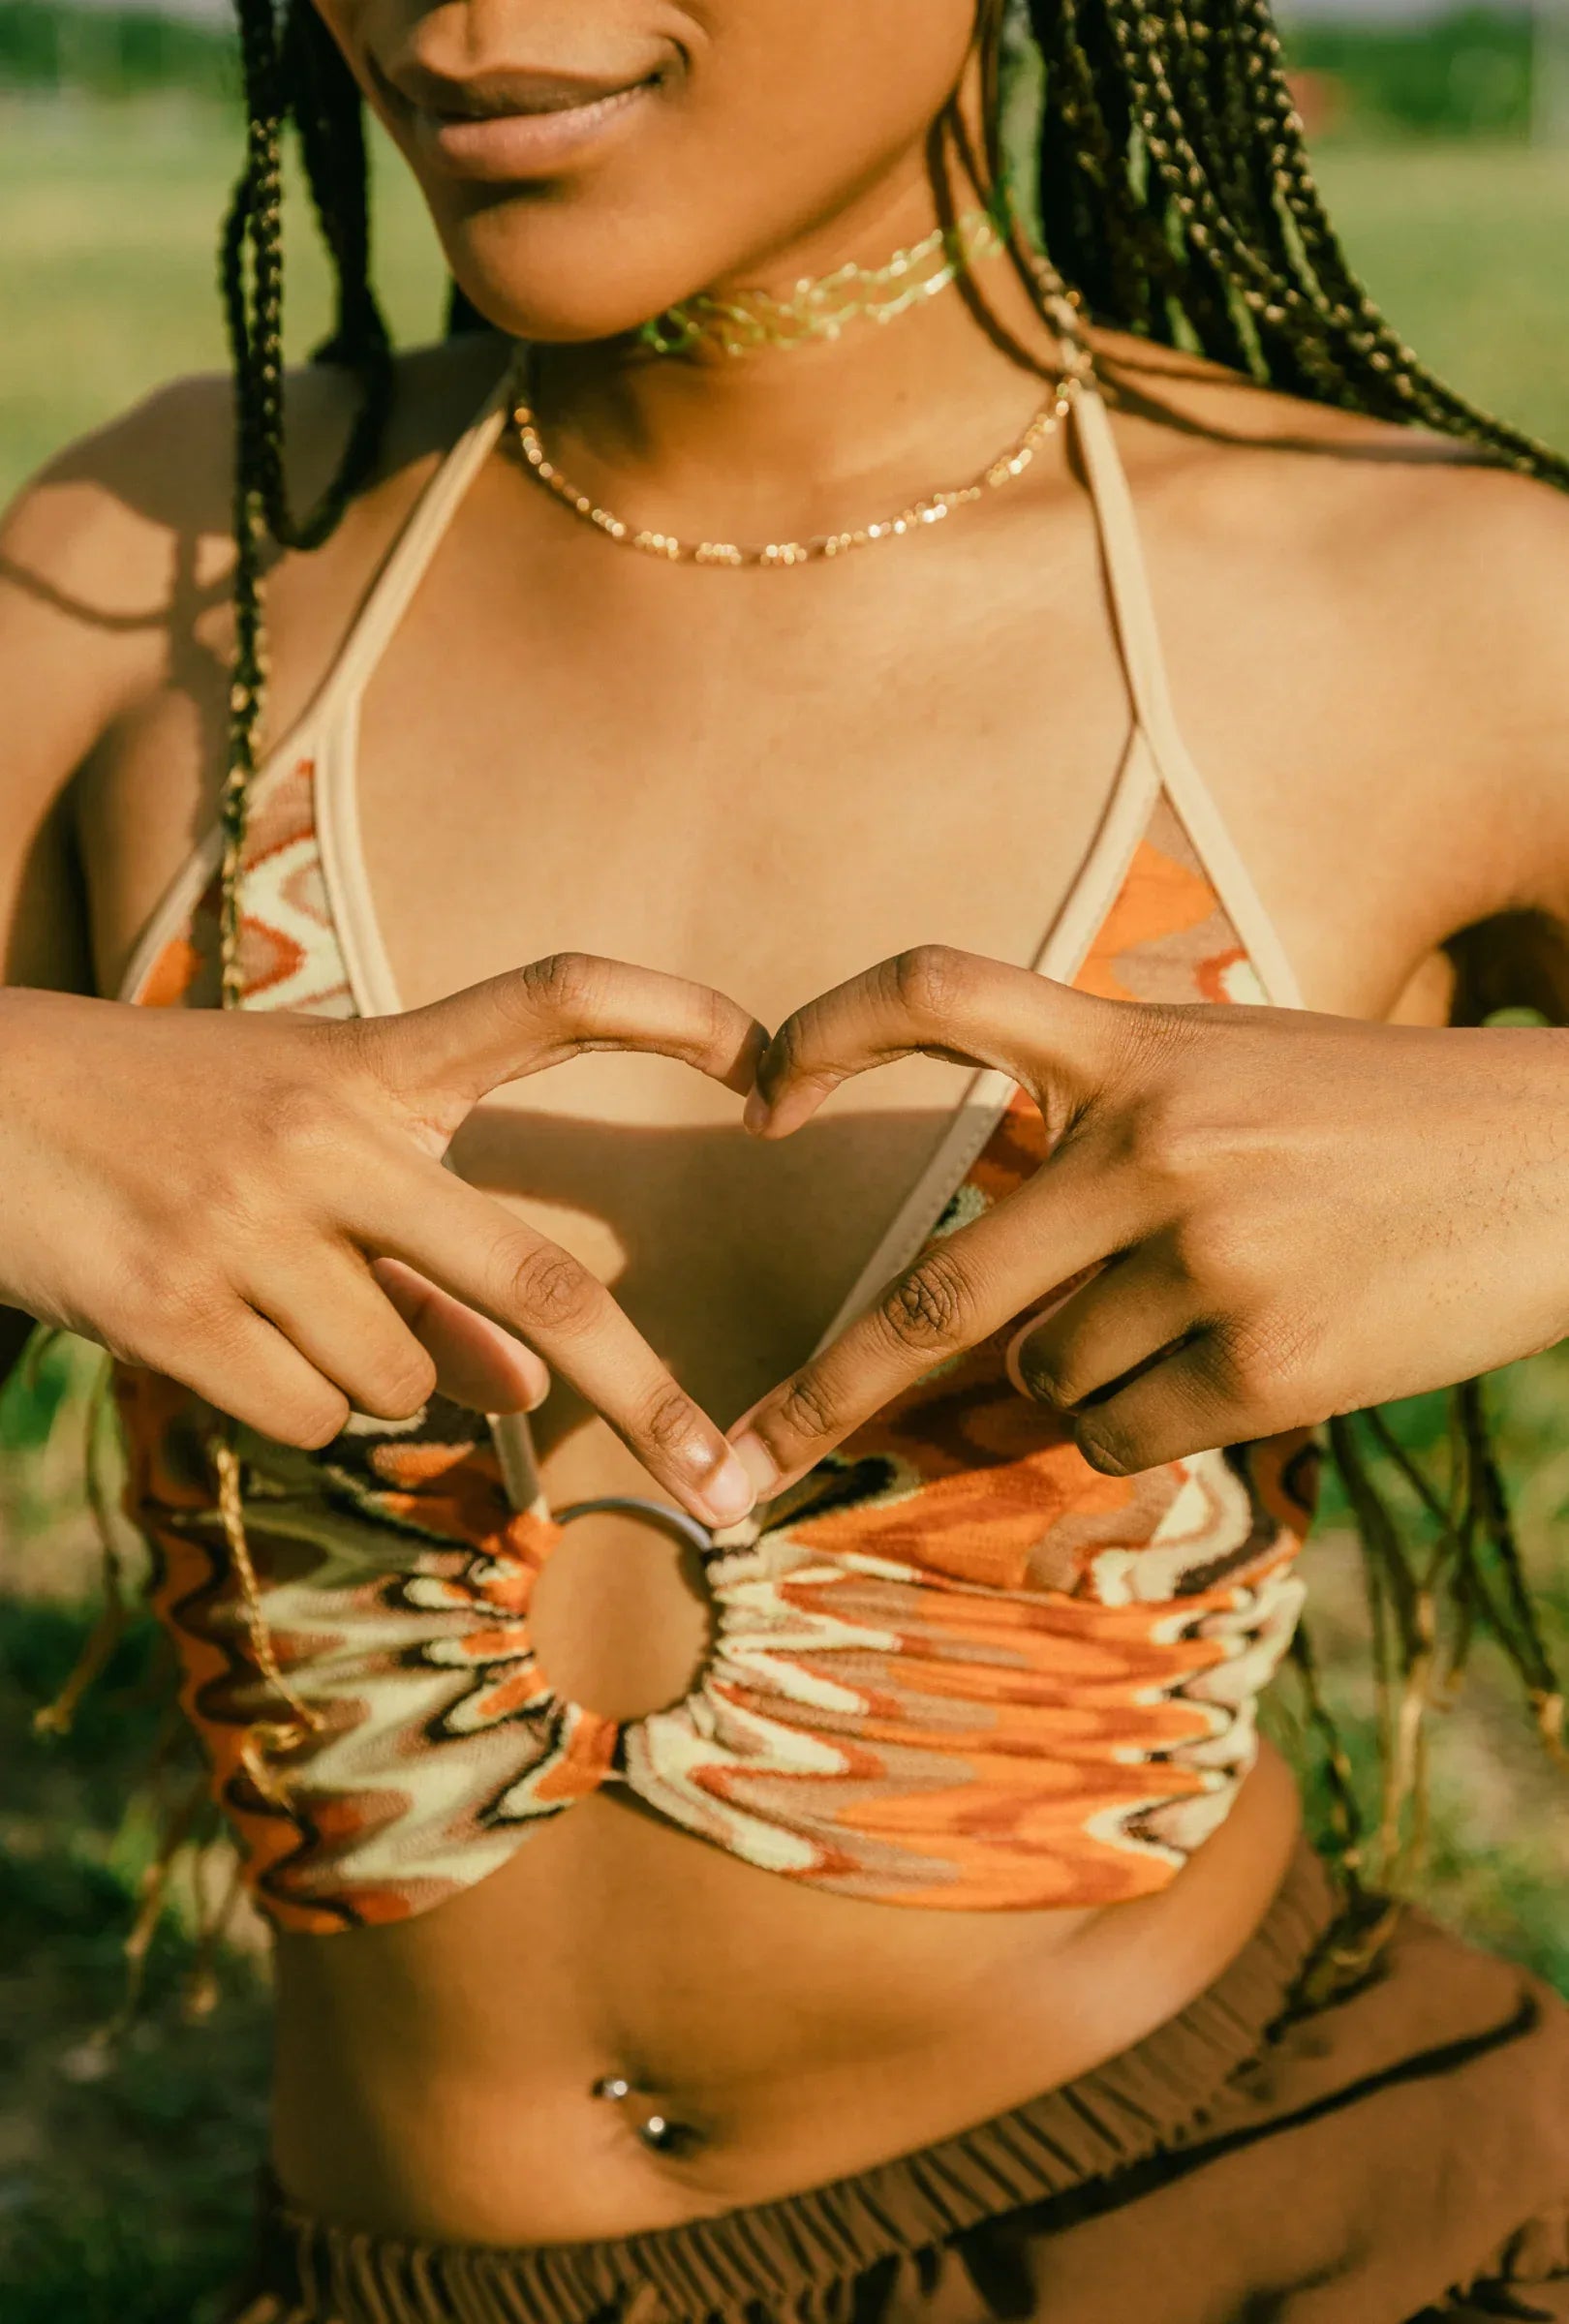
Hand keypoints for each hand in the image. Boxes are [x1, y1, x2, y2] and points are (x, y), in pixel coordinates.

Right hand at [0, 957, 765, 1527]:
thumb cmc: (170, 1128)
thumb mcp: (308, 1155)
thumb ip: (424, 1263)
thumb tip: (517, 1391)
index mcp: (373, 1062)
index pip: (546, 998)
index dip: (665, 1012)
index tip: (767, 1056)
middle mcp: (329, 1133)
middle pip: (533, 1277)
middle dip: (646, 1392)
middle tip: (724, 1485)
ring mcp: (250, 1219)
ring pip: (402, 1381)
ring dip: (369, 1378)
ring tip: (265, 1294)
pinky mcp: (172, 1303)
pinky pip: (308, 1418)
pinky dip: (287, 1406)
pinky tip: (212, 1330)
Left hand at [728, 946, 1568, 1484]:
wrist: (1566, 1165)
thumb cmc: (1385, 1122)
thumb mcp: (1238, 1069)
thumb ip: (1105, 1130)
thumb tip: (982, 1301)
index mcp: (1137, 1045)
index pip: (942, 988)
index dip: (827, 1029)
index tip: (754, 1094)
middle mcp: (1151, 1141)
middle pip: (939, 1289)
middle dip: (829, 1388)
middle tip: (750, 1460)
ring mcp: (1207, 1256)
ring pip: (1048, 1380)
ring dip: (1081, 1383)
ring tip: (1205, 1321)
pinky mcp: (1267, 1363)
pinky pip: (1126, 1436)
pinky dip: (1144, 1428)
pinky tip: (1242, 1372)